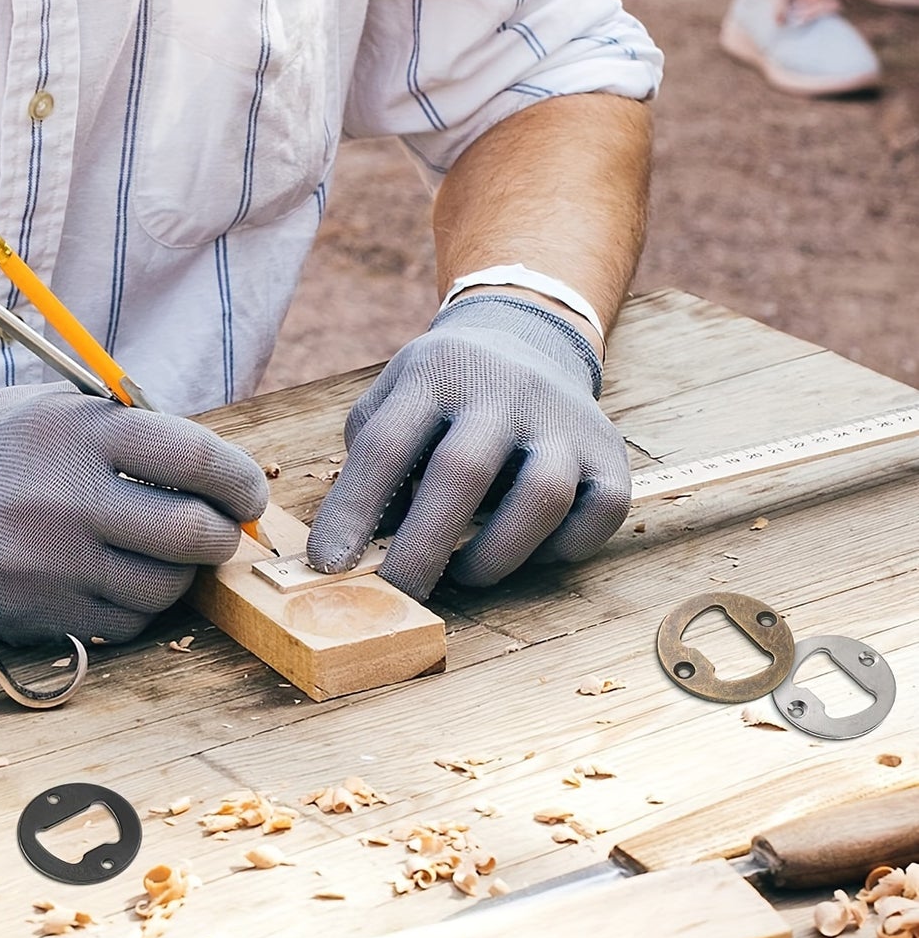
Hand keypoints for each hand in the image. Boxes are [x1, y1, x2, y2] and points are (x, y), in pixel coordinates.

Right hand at [0, 385, 267, 642]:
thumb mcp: (56, 412)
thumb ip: (133, 435)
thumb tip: (222, 478)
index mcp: (80, 434)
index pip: (196, 457)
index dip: (240, 480)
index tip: (249, 493)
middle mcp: (67, 499)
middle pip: (193, 533)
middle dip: (221, 535)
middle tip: (217, 531)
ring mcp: (50, 564)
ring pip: (164, 588)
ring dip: (179, 575)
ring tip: (160, 554)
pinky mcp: (36, 613)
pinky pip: (124, 624)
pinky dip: (137, 606)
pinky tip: (116, 580)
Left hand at [306, 296, 629, 595]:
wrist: (533, 340)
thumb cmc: (446, 393)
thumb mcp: (395, 397)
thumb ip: (370, 460)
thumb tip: (350, 546)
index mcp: (436, 374)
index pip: (386, 445)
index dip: (353, 510)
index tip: (328, 566)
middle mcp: (503, 389)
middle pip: (463, 472)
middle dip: (423, 548)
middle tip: (397, 597)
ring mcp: (562, 421)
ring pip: (541, 496)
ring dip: (496, 553)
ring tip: (465, 574)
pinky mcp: (609, 454)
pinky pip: (596, 514)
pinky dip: (560, 550)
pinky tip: (528, 552)